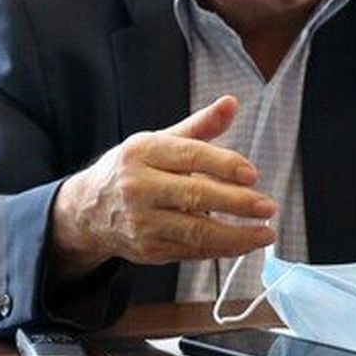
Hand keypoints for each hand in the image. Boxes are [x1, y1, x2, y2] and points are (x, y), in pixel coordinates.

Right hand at [48, 95, 277, 280]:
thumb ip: (199, 126)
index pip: (189, 155)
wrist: (88, 210)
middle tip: (266, 205)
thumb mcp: (159, 141)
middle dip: (236, 202)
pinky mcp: (149, 249)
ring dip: (235, 235)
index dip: (224, 164)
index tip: (252, 173)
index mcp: (143, 152)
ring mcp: (143, 222)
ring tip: (265, 232)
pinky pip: (192, 251)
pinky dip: (221, 249)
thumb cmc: (132, 170)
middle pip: (194, 195)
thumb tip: (231, 103)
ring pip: (195, 232)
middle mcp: (139, 187)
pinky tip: (243, 242)